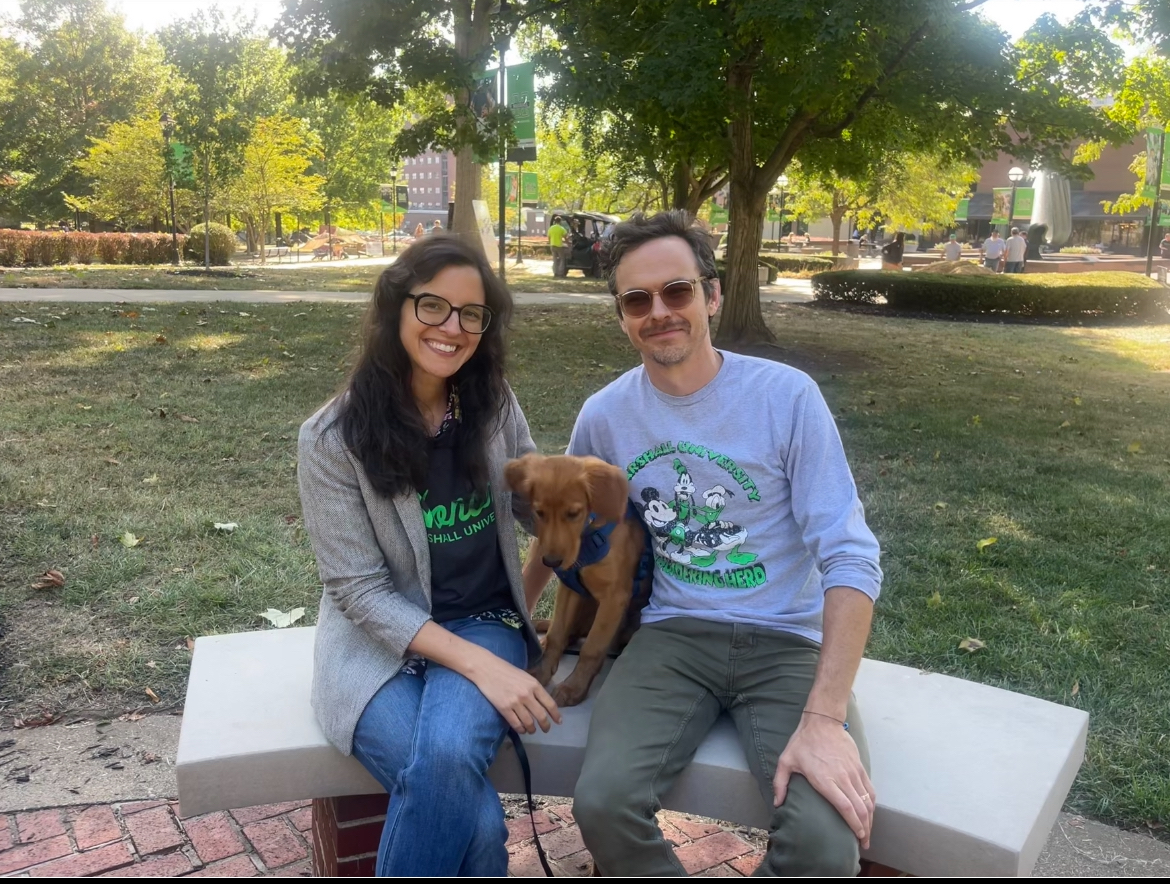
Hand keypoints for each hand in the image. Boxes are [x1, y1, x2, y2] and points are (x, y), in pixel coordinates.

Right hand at [468, 651, 562, 734]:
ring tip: (532, 730)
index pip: (550, 704)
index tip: (558, 722)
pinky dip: (520, 729)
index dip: (556, 715)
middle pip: (541, 716)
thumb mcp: (525, 676)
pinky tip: (522, 730)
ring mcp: (515, 702)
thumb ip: (534, 689)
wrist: (486, 668)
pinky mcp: (504, 708)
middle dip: (545, 725)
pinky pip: (515, 724)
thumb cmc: (506, 670)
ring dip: (532, 729)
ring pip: (529, 722)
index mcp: (534, 685)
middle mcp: (527, 694)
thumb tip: (543, 703)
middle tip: (546, 730)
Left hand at [773, 712, 874, 848]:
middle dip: (865, 828)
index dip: (854, 825)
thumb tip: (777, 804)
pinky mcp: (859, 766)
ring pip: (868, 800)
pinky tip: (870, 812)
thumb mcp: (786, 761)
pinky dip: (872, 803)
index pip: (846, 808)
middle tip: (864, 842)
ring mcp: (853, 772)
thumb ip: (780, 783)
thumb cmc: (803, 742)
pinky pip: (870, 788)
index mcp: (826, 780)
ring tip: (868, 831)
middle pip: (860, 808)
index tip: (857, 837)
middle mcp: (843, 778)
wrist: (822, 721)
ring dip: (871, 818)